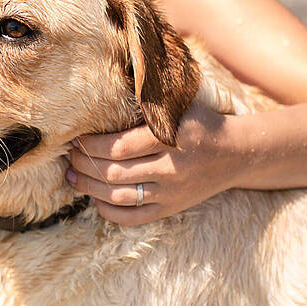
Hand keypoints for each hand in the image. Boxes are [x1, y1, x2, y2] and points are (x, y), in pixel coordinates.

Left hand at [66, 102, 239, 224]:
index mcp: (170, 138)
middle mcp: (171, 168)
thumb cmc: (199, 122)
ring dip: (89, 188)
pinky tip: (95, 198)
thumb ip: (146, 99)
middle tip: (69, 155)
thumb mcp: (177, 104)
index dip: (90, 144)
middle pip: (114, 172)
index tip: (76, 137)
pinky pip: (133, 218)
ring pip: (119, 196)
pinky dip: (108, 210)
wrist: (237, 153)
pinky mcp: (171, 209)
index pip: (119, 147)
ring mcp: (171, 192)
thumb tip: (105, 87)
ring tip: (72, 176)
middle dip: (84, 164)